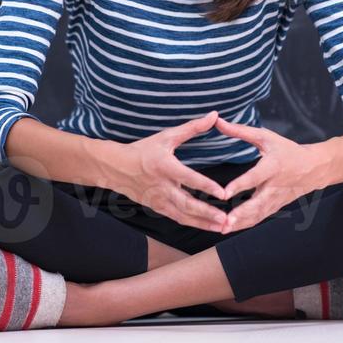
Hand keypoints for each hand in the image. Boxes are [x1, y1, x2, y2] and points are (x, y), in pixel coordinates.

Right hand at [105, 110, 230, 231]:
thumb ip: (192, 127)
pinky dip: (193, 224)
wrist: (116, 167)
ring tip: (222, 227)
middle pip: (187, 204)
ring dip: (203, 223)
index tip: (222, 194)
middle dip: (207, 213)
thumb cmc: (143, 150)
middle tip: (226, 219)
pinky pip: (177, 218)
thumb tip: (214, 115)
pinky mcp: (157, 208)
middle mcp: (162, 186)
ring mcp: (158, 200)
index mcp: (165, 167)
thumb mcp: (166, 136)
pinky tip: (208, 226)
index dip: (206, 186)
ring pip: (183, 216)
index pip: (189, 178)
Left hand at [214, 116, 332, 233]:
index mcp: (272, 166)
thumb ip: (241, 131)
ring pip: (258, 214)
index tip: (225, 193)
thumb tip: (218, 121)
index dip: (240, 185)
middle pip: (257, 203)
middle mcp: (274, 186)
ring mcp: (276, 199)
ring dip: (241, 223)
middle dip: (241, 214)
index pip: (254, 177)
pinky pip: (260, 218)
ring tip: (223, 228)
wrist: (313, 168)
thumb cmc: (287, 150)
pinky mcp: (276, 207)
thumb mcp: (266, 137)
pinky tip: (230, 228)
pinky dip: (246, 224)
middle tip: (225, 222)